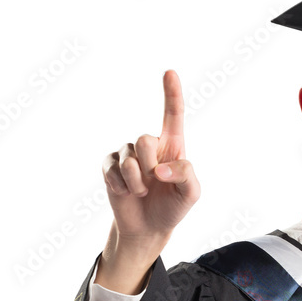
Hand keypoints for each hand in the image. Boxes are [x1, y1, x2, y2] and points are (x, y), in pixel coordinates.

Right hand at [97, 70, 200, 292]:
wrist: (149, 227)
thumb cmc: (173, 207)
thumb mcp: (191, 194)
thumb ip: (185, 175)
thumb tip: (160, 168)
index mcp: (173, 145)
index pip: (172, 115)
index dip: (172, 93)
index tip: (170, 72)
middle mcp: (149, 145)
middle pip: (144, 139)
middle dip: (149, 165)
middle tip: (153, 182)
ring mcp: (127, 154)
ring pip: (128, 157)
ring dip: (136, 181)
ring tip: (141, 192)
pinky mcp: (110, 165)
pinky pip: (111, 168)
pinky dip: (121, 185)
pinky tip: (125, 192)